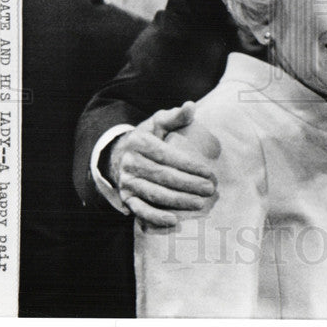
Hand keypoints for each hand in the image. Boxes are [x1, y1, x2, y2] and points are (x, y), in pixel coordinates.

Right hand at [107, 101, 217, 226]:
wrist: (116, 155)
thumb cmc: (146, 137)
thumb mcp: (157, 123)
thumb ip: (175, 116)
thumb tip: (191, 106)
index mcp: (140, 143)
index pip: (167, 156)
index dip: (189, 165)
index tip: (208, 172)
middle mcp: (131, 163)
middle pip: (163, 177)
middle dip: (189, 185)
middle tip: (209, 190)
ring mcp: (127, 182)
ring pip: (155, 194)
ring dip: (178, 201)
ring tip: (199, 203)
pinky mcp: (126, 198)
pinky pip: (141, 210)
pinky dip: (156, 217)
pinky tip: (173, 221)